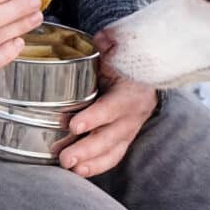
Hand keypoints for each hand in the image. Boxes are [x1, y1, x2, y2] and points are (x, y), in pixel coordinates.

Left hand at [57, 29, 157, 176]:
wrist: (144, 74)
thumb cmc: (123, 59)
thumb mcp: (118, 47)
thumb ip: (109, 43)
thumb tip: (103, 38)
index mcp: (131, 90)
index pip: (113, 107)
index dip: (95, 117)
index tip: (73, 125)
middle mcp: (134, 113)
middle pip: (111, 136)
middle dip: (88, 148)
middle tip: (65, 157)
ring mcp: (130, 128)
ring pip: (113, 150)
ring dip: (91, 162)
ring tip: (69, 167)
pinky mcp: (124, 138)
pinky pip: (114, 155)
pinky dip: (97, 166)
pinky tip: (79, 171)